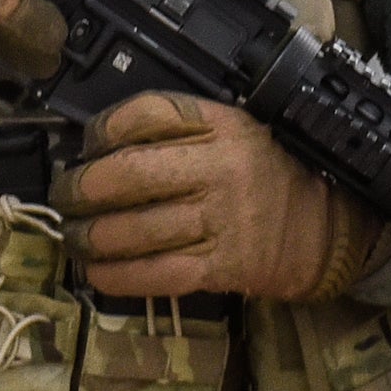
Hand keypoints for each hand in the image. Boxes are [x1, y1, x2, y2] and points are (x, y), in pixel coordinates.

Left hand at [68, 93, 384, 301]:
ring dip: (89, 236)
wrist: (324, 225)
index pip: (149, 115)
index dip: (104, 128)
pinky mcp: (221, 266)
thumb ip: (180, 130)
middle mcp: (219, 169)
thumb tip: (100, 145)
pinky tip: (97, 270)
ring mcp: (220, 220)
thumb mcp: (236, 128)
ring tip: (75, 236)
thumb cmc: (267, 173)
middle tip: (65, 196)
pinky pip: (156, 274)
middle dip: (81, 188)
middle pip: (130, 174)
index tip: (86, 144)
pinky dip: (117, 276)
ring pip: (135, 229)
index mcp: (222, 125)